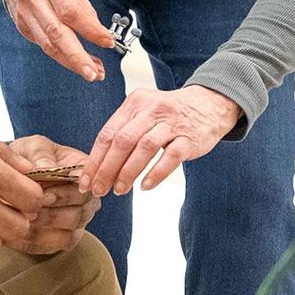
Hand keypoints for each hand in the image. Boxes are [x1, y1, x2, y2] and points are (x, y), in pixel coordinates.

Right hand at [4, 0, 116, 83]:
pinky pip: (43, 45)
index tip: (107, 42)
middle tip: (94, 73)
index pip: (70, 12)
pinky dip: (61, 56)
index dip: (90, 30)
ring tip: (92, 72)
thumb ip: (84, 9)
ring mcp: (24, 15)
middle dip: (77, 57)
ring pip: (48, 45)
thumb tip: (100, 35)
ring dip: (71, 62)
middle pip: (56, 33)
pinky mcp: (21, 27)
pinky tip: (76, 62)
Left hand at [8, 134, 100, 252]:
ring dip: (43, 229)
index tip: (42, 193)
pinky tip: (16, 233)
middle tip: (27, 210)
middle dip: (52, 214)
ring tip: (20, 220)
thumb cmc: (29, 157)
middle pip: (80, 214)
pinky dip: (36, 242)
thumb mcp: (33, 146)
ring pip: (70, 234)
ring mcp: (78, 220)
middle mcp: (87, 199)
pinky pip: (55, 246)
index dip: (64, 194)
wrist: (15, 174)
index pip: (86, 188)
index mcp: (86, 173)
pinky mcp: (64, 238)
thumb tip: (45, 168)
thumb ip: (40, 154)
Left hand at [80, 88, 241, 196]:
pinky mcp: (189, 138)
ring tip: (120, 190)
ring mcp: (171, 123)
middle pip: (122, 141)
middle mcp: (151, 110)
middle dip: (107, 169)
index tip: (85, 182)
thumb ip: (123, 132)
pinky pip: (171, 156)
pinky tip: (145, 185)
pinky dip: (156, 173)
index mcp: (134, 104)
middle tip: (99, 190)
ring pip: (144, 147)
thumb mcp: (143, 113)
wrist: (209, 104)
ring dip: (128, 172)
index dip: (94, 160)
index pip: (107, 134)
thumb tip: (98, 166)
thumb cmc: (169, 115)